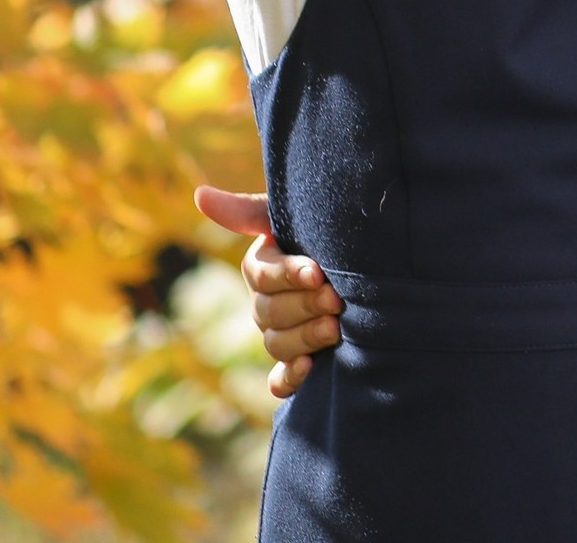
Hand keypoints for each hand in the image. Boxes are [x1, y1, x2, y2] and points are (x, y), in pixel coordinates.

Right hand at [195, 184, 341, 398]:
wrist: (376, 260)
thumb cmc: (330, 229)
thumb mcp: (296, 215)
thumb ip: (251, 211)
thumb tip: (200, 195)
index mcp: (263, 268)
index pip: (262, 276)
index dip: (287, 275)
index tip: (317, 271)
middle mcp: (267, 304)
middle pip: (269, 313)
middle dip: (303, 306)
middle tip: (336, 299)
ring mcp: (281, 335)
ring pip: (276, 344)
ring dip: (303, 339)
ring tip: (335, 328)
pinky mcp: (299, 362)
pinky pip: (280, 381)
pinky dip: (289, 378)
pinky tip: (309, 369)